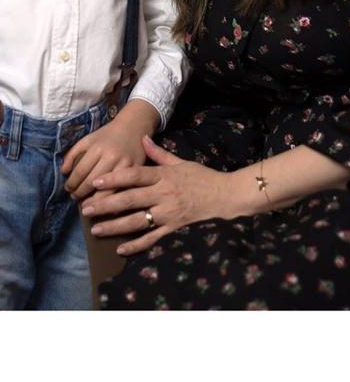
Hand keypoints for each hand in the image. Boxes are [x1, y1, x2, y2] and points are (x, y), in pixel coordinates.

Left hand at [61, 99, 159, 199]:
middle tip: (74, 197)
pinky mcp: (136, 171)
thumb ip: (72, 153)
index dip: (71, 183)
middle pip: (92, 182)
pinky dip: (111, 200)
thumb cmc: (108, 135)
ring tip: (86, 205)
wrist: (133, 126)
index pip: (80, 171)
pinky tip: (103, 204)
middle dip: (80, 193)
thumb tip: (63, 172)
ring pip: (107, 190)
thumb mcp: (88, 139)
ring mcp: (124, 165)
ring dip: (94, 202)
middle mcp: (111, 157)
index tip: (67, 188)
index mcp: (98, 148)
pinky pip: (121, 190)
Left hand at [80, 135, 231, 254]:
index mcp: (163, 176)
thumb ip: (159, 154)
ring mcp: (168, 214)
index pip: (135, 175)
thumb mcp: (180, 162)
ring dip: (115, 226)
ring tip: (96, 229)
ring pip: (137, 221)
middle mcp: (163, 195)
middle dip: (106, 204)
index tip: (96, 182)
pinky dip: (136, 245)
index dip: (114, 178)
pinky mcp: (173, 229)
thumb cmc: (201, 177)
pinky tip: (120, 249)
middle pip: (130, 199)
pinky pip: (152, 239)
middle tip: (86, 209)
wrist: (225, 196)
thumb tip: (143, 139)